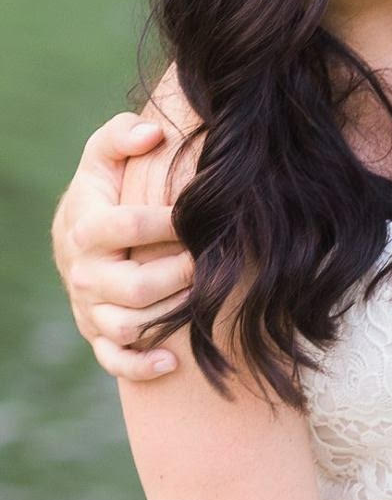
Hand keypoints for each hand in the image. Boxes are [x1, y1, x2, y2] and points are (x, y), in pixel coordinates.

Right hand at [53, 113, 190, 379]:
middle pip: (133, 287)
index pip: (123, 228)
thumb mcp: (104, 155)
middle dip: (176, 276)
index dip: (164, 222)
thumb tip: (153, 134)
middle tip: (205, 260)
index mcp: (85, 228)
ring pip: (128, 327)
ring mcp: (90, 308)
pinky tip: (172, 361)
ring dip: (169, 318)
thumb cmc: (104, 190)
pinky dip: (141, 366)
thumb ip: (122, 136)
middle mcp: (85, 274)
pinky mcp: (98, 335)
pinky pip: (114, 361)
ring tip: (199, 298)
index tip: (194, 215)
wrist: (77, 237)